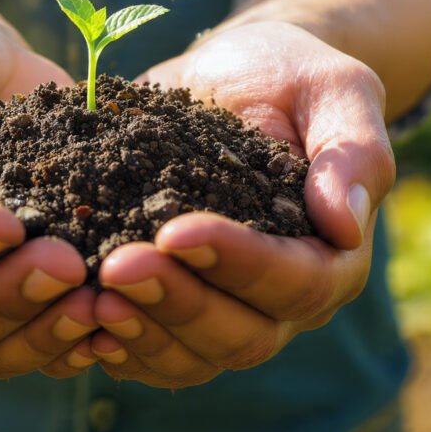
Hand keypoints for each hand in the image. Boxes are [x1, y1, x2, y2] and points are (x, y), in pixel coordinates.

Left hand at [90, 21, 394, 387]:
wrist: (230, 75)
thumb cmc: (289, 76)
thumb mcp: (334, 88)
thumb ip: (353, 151)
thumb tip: (346, 225)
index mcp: (332, 256)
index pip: (296, 282)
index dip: (237, 263)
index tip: (176, 230)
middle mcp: (283, 300)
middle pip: (242, 335)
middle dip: (177, 303)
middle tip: (116, 267)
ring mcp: (228, 310)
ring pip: (192, 356)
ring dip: (141, 332)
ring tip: (90, 299)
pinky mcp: (178, 307)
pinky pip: (152, 350)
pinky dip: (117, 342)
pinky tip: (76, 317)